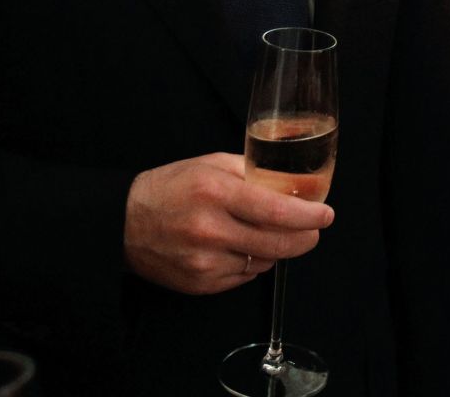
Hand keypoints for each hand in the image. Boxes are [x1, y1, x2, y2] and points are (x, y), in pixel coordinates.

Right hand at [123, 153, 332, 294]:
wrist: (124, 223)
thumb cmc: (170, 188)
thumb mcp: (211, 165)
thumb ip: (253, 172)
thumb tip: (296, 184)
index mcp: (216, 193)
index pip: (276, 211)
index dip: (308, 216)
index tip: (326, 214)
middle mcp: (211, 230)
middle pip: (278, 243)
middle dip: (305, 237)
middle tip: (313, 229)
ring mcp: (205, 262)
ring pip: (265, 262)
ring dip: (276, 249)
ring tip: (264, 232)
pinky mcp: (201, 284)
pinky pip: (244, 276)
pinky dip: (252, 263)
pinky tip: (239, 247)